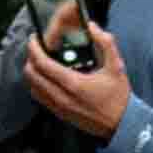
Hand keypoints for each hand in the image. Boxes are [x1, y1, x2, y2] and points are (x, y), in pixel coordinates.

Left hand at [21, 11, 128, 144]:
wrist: (122, 125)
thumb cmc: (118, 97)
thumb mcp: (116, 66)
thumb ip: (106, 43)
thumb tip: (93, 27)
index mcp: (73, 83)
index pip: (42, 64)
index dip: (34, 49)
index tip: (34, 39)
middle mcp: (62, 97)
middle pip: (32, 76)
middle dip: (30, 58)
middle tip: (36, 49)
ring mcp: (59, 107)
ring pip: (33, 88)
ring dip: (32, 73)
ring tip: (39, 61)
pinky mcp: (60, 114)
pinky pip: (40, 98)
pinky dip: (37, 85)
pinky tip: (46, 78)